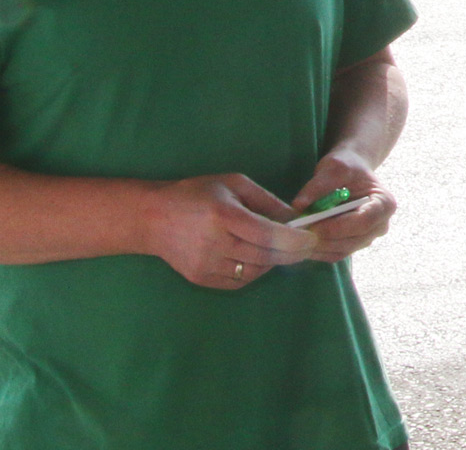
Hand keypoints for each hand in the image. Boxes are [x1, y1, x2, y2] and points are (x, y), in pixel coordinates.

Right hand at [143, 174, 317, 288]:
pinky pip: (239, 280)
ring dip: (273, 262)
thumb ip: (266, 200)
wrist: (153, 218)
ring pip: (255, 271)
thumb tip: (296, 218)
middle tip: (307, 246)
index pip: (268, 235)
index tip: (312, 239)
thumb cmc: (197, 193)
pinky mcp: (202, 278)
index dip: (294, 240)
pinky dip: (253, 271)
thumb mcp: (233, 185)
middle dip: (292, 253)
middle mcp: (216, 243)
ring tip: (278, 248)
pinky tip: (255, 257)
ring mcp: (207, 264)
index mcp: (224, 216)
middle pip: (265, 256)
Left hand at [291, 149, 396, 262]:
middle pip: (353, 241)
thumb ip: (318, 185)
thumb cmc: (346, 166)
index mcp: (384, 203)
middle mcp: (381, 225)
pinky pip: (335, 254)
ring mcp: (368, 238)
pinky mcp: (353, 245)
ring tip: (295, 236)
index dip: (338, 226)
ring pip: (342, 250)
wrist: (350, 173)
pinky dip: (318, 250)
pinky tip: (300, 241)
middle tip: (297, 234)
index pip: (363, 221)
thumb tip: (298, 206)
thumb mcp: (333, 167)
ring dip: (318, 247)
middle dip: (324, 239)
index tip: (313, 225)